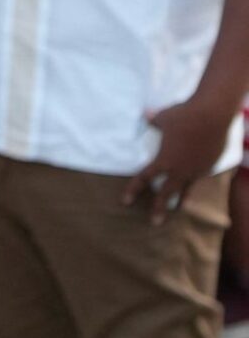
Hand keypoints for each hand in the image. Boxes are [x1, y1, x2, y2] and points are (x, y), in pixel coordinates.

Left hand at [122, 96, 236, 223]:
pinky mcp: (210, 165)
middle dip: (159, 208)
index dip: (133, 190)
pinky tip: (194, 185)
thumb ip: (152, 121)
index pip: (144, 178)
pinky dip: (195, 182)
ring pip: (187, 188)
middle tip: (154, 222)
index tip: (125, 201)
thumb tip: (145, 115)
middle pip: (167, 193)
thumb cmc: (183, 116)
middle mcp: (180, 169)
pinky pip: (200, 177)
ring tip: (177, 209)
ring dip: (181, 199)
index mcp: (164, 161)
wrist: (212, 115)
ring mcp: (197, 169)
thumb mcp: (162, 118)